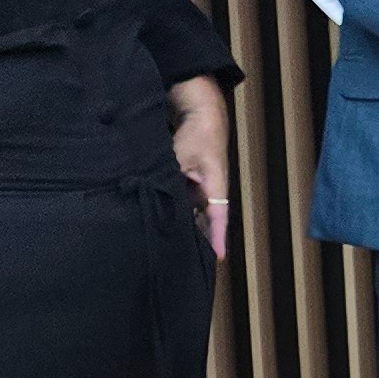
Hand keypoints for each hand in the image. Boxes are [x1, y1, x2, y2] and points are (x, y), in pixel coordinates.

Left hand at [169, 76, 232, 257]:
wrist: (201, 114)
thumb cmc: (197, 135)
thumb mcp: (182, 157)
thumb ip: (171, 178)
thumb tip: (159, 197)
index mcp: (215, 185)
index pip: (218, 216)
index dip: (217, 237)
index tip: (219, 257)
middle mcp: (210, 191)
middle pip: (206, 221)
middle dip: (199, 241)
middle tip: (189, 263)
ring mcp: (200, 188)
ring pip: (194, 214)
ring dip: (186, 228)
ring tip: (175, 250)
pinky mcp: (190, 184)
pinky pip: (184, 205)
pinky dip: (178, 215)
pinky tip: (166, 226)